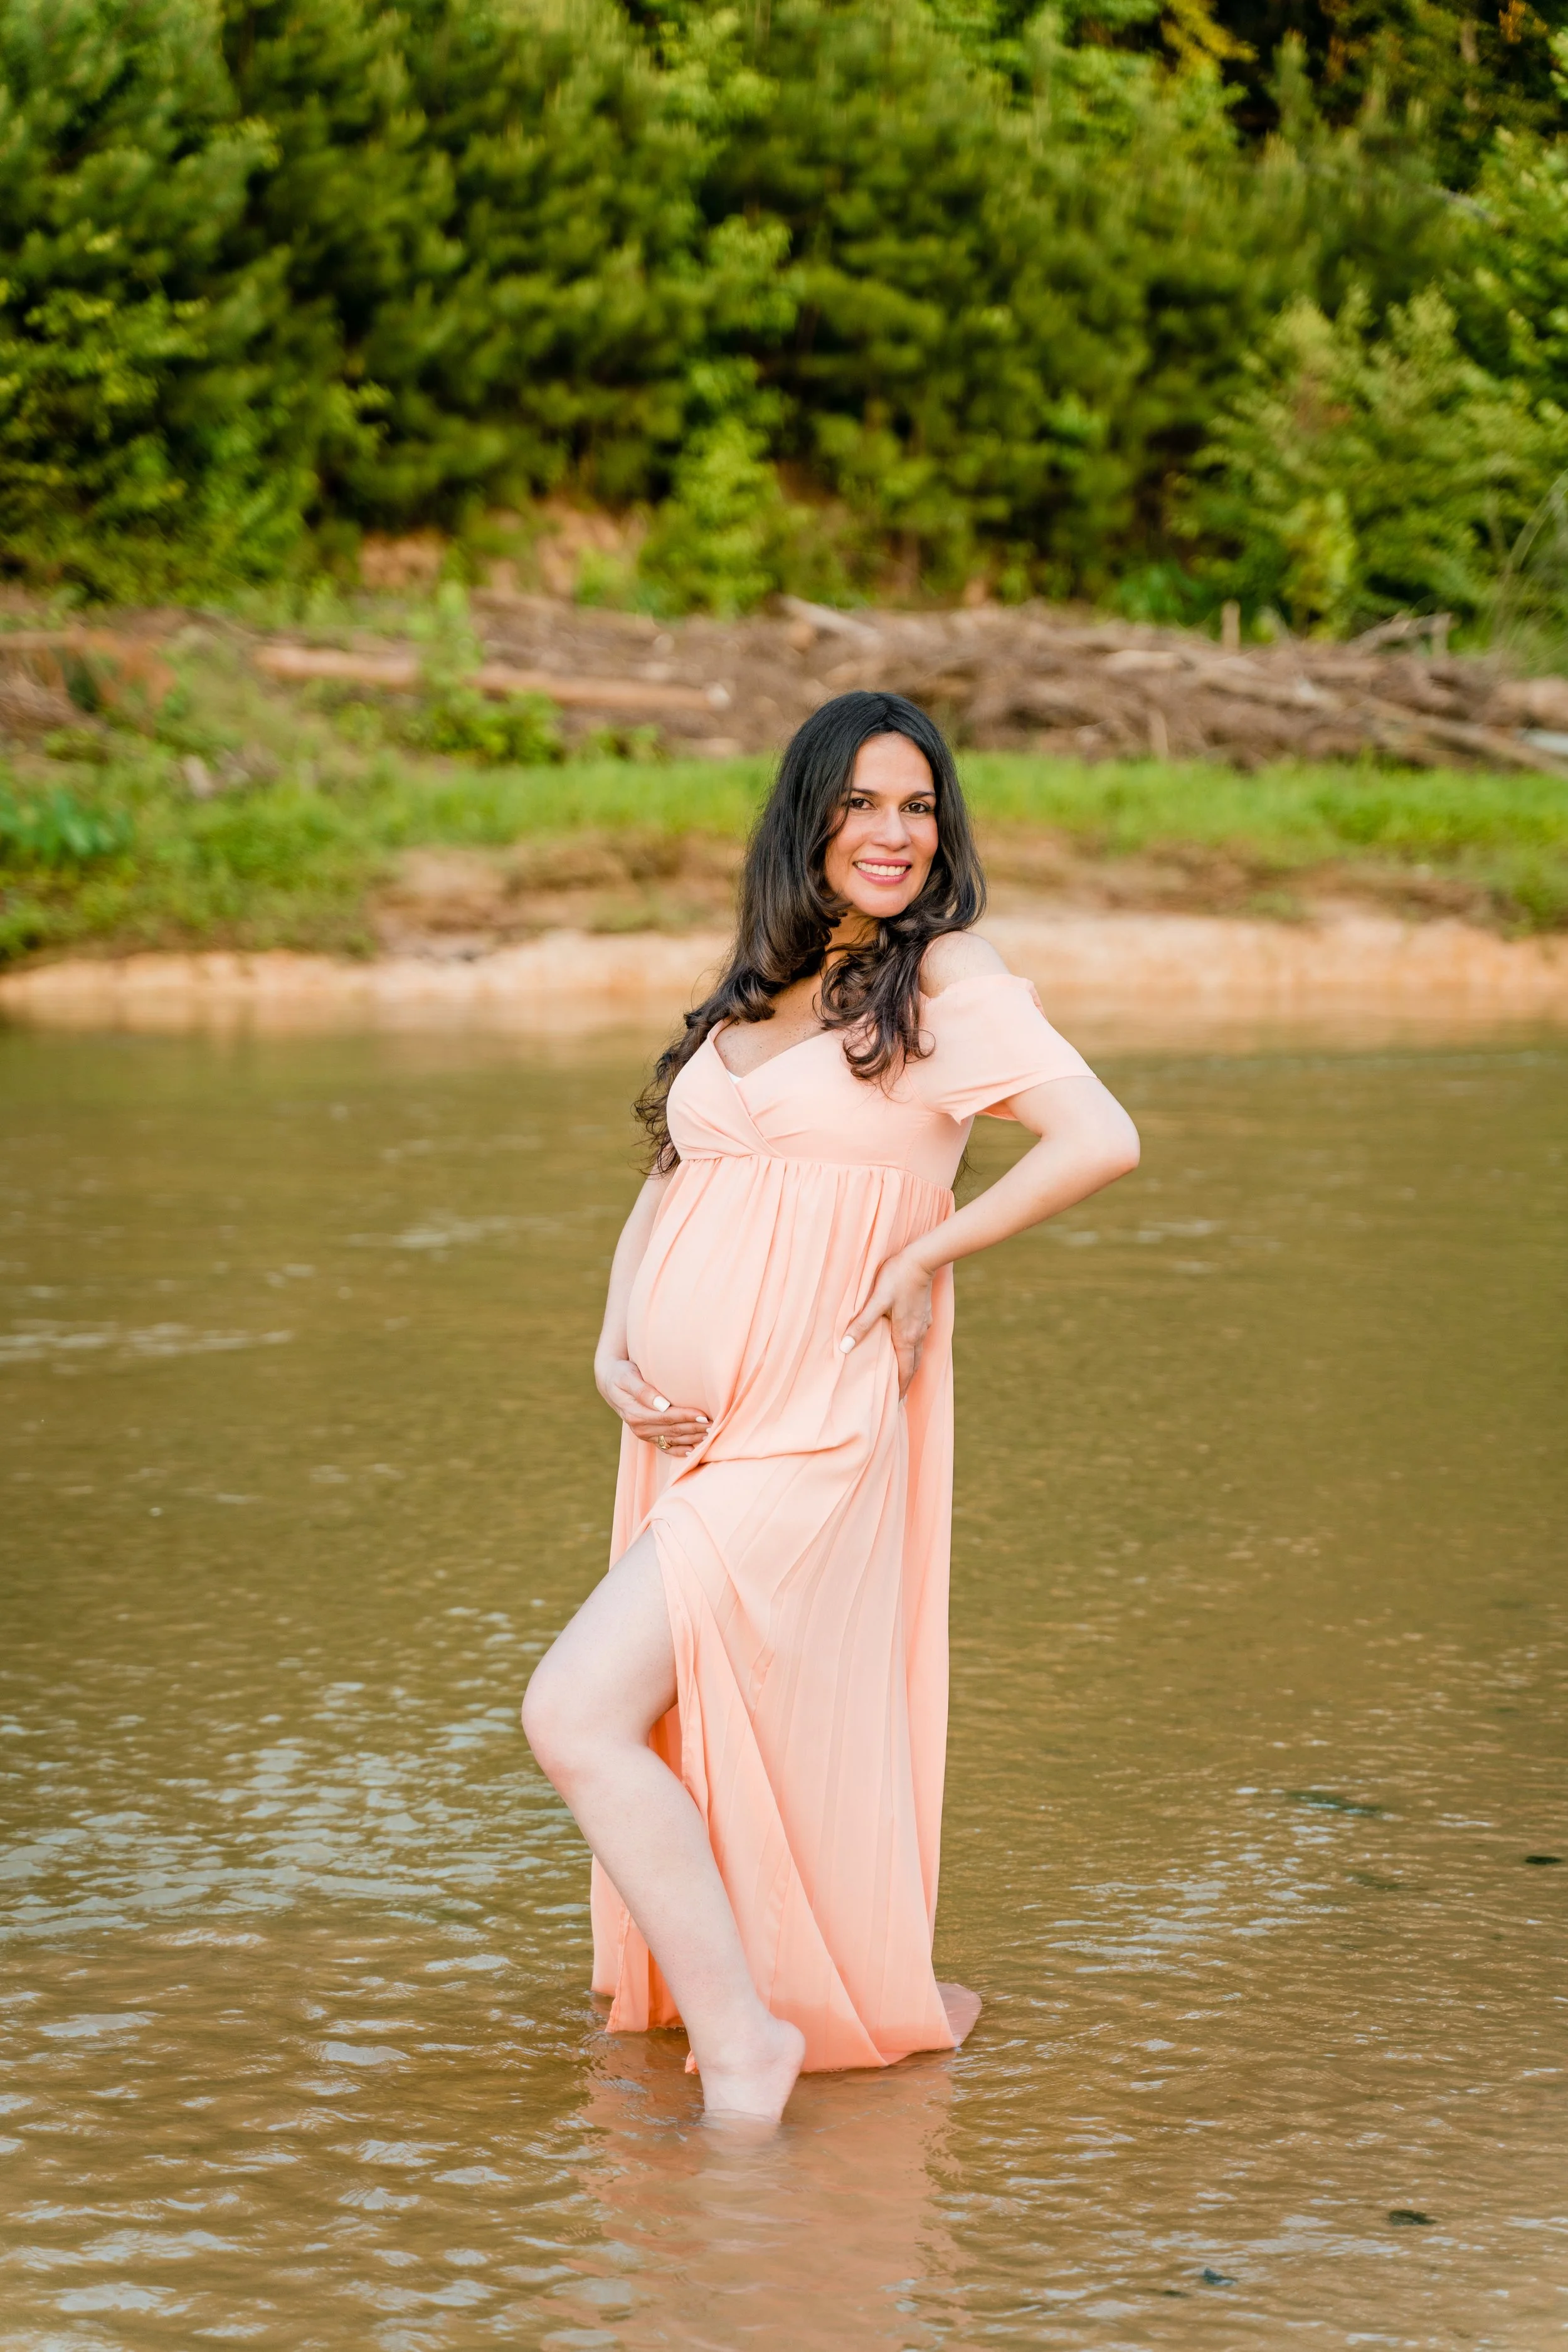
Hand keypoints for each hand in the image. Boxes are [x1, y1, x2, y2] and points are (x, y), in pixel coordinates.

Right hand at [595, 1354, 708, 1456]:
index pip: (667, 1417)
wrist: (611, 1382)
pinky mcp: (648, 1436)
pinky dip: (681, 1450)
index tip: (704, 1415)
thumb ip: (643, 1391)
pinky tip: (694, 1450)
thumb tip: (662, 1404)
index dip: (686, 1417)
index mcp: (635, 1414)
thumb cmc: (621, 1374)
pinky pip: (666, 1447)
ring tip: (711, 1434)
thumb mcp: (627, 1377)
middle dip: (694, 1428)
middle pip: (673, 1430)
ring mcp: (644, 1434)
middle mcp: (639, 1428)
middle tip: (715, 1425)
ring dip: (692, 1438)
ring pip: (673, 1440)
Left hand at [840, 1249, 933, 1397]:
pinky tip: (906, 1348)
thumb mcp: (876, 1301)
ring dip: (910, 1368)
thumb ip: (862, 1323)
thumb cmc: (897, 1278)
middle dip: (906, 1383)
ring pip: (918, 1353)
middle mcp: (917, 1334)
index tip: (896, 1403)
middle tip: (898, 1398)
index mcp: (906, 1336)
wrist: (922, 1259)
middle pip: (913, 1365)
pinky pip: (919, 1341)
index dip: (901, 1388)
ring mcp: (923, 1324)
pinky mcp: (925, 1315)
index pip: (905, 1370)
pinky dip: (913, 1353)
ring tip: (902, 1378)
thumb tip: (846, 1347)